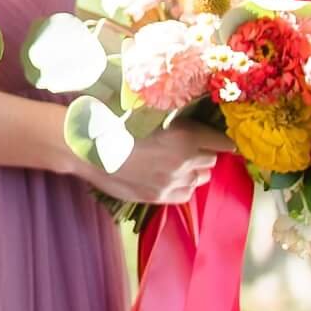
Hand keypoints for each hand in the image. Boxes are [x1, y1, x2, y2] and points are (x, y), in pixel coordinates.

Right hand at [83, 120, 231, 206]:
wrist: (88, 149)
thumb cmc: (114, 122)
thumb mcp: (149, 114)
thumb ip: (174, 122)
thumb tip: (191, 124)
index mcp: (185, 136)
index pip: (222, 142)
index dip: (219, 139)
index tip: (216, 138)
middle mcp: (185, 161)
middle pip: (211, 160)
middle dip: (202, 153)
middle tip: (186, 147)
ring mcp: (173, 182)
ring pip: (200, 178)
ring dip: (193, 170)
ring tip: (174, 163)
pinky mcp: (161, 196)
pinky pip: (186, 193)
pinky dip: (182, 185)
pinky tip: (166, 177)